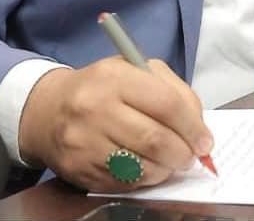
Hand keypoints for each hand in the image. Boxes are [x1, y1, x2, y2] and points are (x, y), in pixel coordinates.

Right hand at [19, 57, 212, 191]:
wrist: (48, 110)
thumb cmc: (102, 88)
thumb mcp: (136, 72)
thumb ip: (173, 91)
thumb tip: (199, 129)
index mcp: (115, 77)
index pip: (167, 104)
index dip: (193, 127)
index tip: (205, 141)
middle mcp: (95, 108)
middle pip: (155, 139)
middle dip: (182, 153)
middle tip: (191, 156)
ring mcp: (84, 141)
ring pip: (141, 166)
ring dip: (165, 169)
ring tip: (170, 162)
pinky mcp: (79, 169)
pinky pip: (124, 182)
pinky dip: (144, 179)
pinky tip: (146, 168)